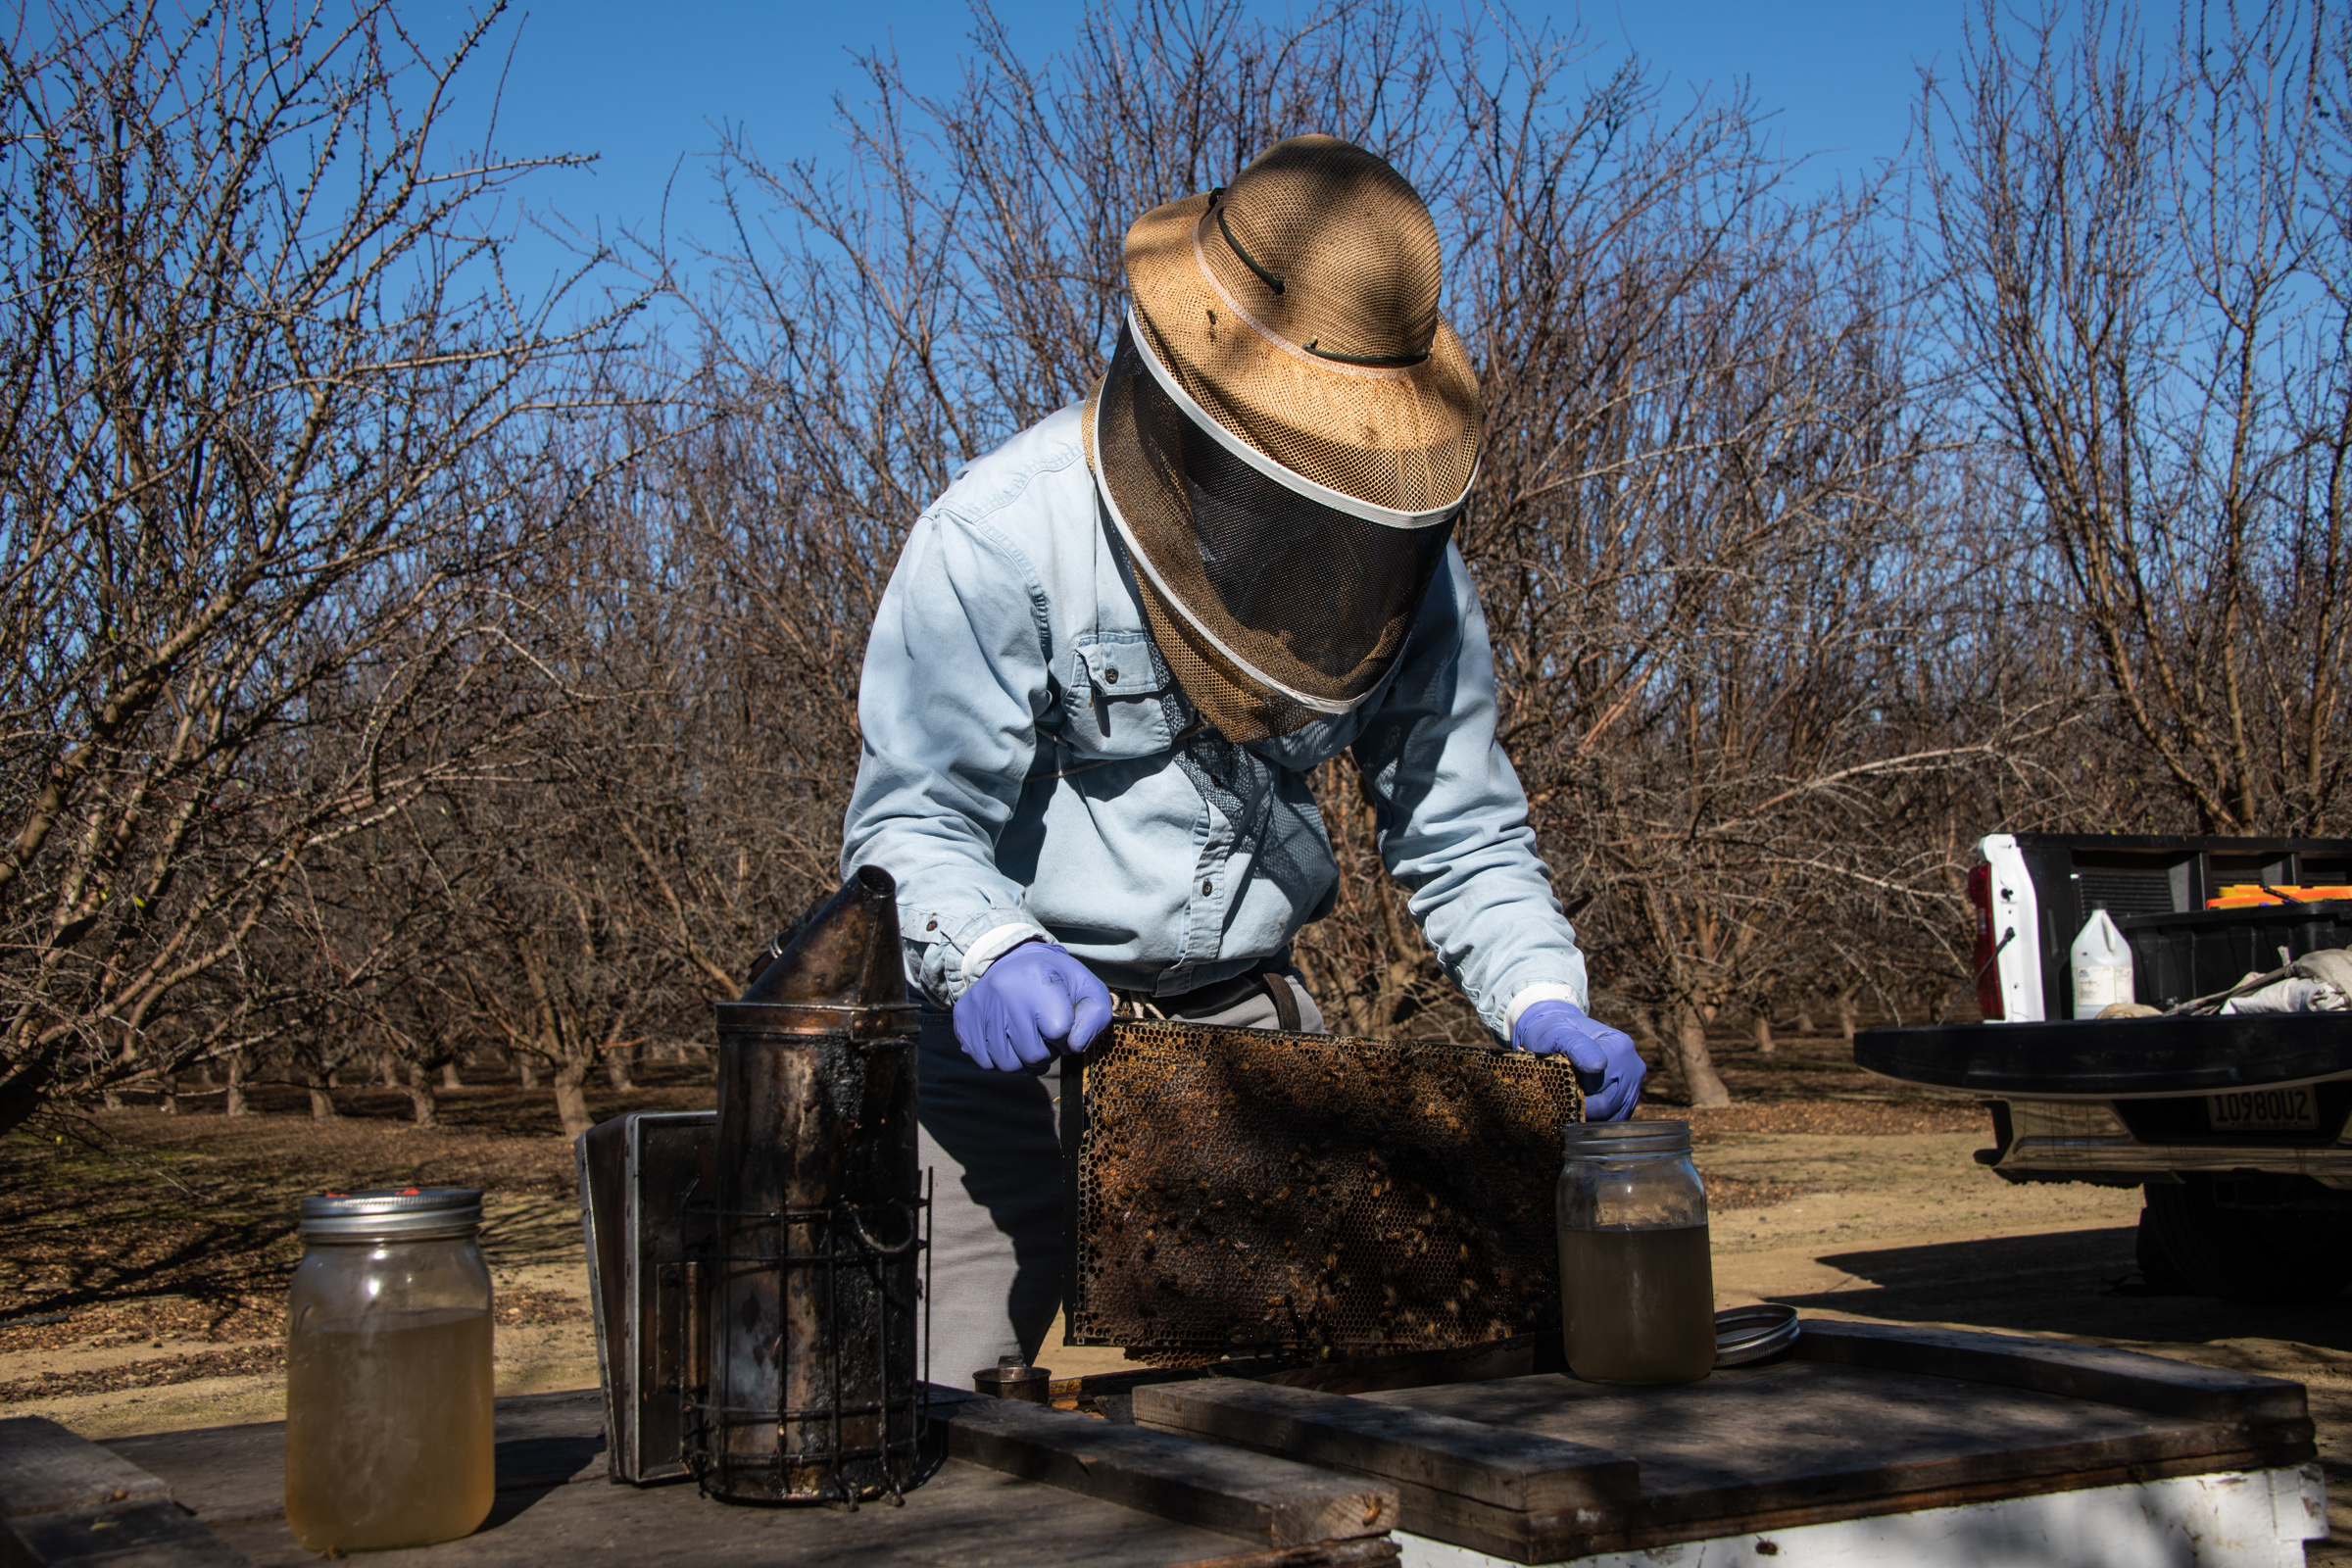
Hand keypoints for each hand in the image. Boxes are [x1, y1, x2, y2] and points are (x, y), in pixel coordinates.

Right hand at [953, 941, 1113, 1070]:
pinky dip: (1000, 1059)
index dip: (1066, 1036)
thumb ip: (1095, 1017)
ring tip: (1027, 1039)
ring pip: (1008, 1064)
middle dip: (1046, 1051)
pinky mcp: (963, 1018)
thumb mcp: (1087, 989)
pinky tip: (1007, 1041)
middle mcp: (1004, 989)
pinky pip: (985, 1063)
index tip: (1062, 1024)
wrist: (1014, 962)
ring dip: (1023, 1060)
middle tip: (1043, 1034)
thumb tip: (1075, 1046)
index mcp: (1038, 978)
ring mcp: (980, 1004)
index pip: (1060, 1031)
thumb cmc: (1055, 981)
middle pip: (1033, 1053)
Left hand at [1513, 1000, 1644, 1120]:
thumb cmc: (1555, 1033)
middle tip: (1562, 1090)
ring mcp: (1635, 1085)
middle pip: (1607, 1106)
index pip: (1597, 1086)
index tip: (1560, 1079)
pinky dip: (1595, 1119)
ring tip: (1571, 1095)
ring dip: (1588, 1114)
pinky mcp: (1630, 1100)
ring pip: (1611, 1117)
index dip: (1574, 1089)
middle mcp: (1634, 1066)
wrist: (1562, 1035)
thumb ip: (1577, 1046)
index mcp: (1621, 1046)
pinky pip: (1614, 1120)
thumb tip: (1599, 1066)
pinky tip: (1581, 1104)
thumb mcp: (1559, 1033)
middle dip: (1580, 1104)